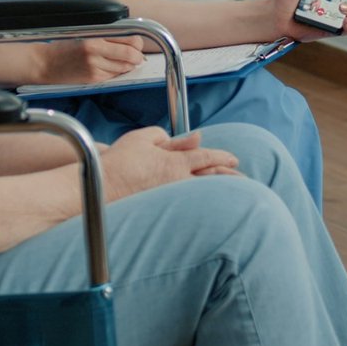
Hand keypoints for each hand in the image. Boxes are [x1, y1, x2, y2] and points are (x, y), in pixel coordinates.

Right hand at [37, 37, 143, 83]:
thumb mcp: (84, 35)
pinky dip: (117, 72)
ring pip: (124, 68)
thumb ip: (105, 36)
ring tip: (126, 61)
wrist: (45, 63)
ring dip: (128, 65)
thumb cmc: (63, 47)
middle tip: (137, 55)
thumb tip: (128, 41)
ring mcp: (95, 68)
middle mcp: (96, 53)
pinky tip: (113, 68)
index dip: (137, 43)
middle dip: (137, 56)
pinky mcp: (93, 79)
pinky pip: (113, 76)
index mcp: (94, 38)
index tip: (137, 43)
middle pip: (130, 56)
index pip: (128, 41)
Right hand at [100, 127, 239, 201]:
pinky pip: (189, 203)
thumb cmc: (120, 161)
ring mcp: (171, 198)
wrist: (102, 187)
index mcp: (175, 163)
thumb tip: (192, 139)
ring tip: (234, 193)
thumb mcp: (144, 138)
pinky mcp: (163, 208)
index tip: (233, 158)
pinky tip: (207, 204)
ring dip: (220, 191)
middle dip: (230, 177)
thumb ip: (169, 137)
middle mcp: (178, 182)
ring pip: (203, 193)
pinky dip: (202, 202)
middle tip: (244, 178)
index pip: (206, 157)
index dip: (222, 156)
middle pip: (212, 179)